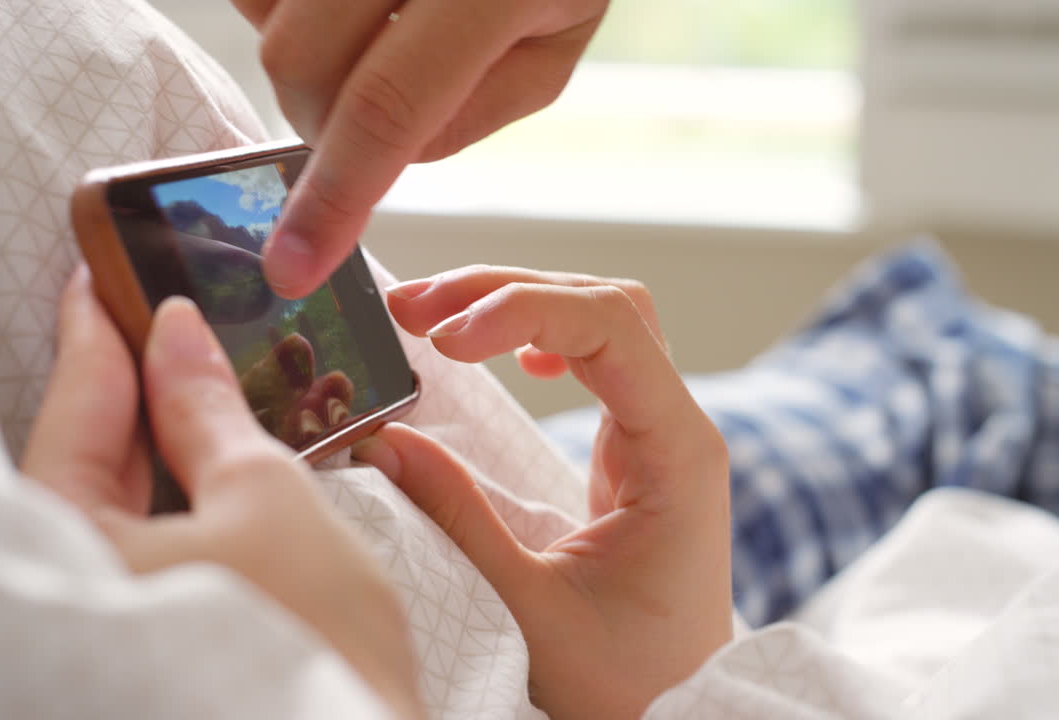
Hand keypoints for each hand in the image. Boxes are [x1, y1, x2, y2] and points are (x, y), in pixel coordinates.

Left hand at [22, 267, 421, 718]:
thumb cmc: (310, 637)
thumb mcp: (265, 493)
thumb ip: (207, 408)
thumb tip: (177, 330)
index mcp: (72, 544)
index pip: (75, 405)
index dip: (97, 327)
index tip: (107, 267)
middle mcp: (76, 578)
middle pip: (94, 446)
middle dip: (135, 372)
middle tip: (167, 300)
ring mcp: (121, 600)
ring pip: (128, 486)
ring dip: (170, 423)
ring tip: (206, 359)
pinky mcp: (164, 616)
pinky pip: (158, 523)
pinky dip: (188, 476)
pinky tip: (224, 439)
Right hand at [231, 0, 608, 297]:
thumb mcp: (546, 59)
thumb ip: (464, 119)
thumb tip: (368, 165)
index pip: (385, 108)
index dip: (332, 198)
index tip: (291, 269)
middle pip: (300, 60)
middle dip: (314, 122)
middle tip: (363, 122)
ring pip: (266, 16)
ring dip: (302, 60)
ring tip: (369, 43)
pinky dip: (283, 12)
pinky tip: (347, 16)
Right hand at [355, 266, 734, 718]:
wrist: (676, 715)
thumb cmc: (625, 682)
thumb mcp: (529, 608)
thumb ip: (457, 520)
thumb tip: (380, 442)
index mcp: (678, 455)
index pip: (611, 330)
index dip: (521, 310)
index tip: (440, 338)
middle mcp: (677, 430)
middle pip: (605, 307)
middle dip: (507, 291)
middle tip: (412, 307)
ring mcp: (659, 435)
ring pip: (601, 322)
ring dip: (517, 303)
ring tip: (431, 316)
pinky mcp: (634, 450)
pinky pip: (598, 357)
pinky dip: (542, 333)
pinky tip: (504, 353)